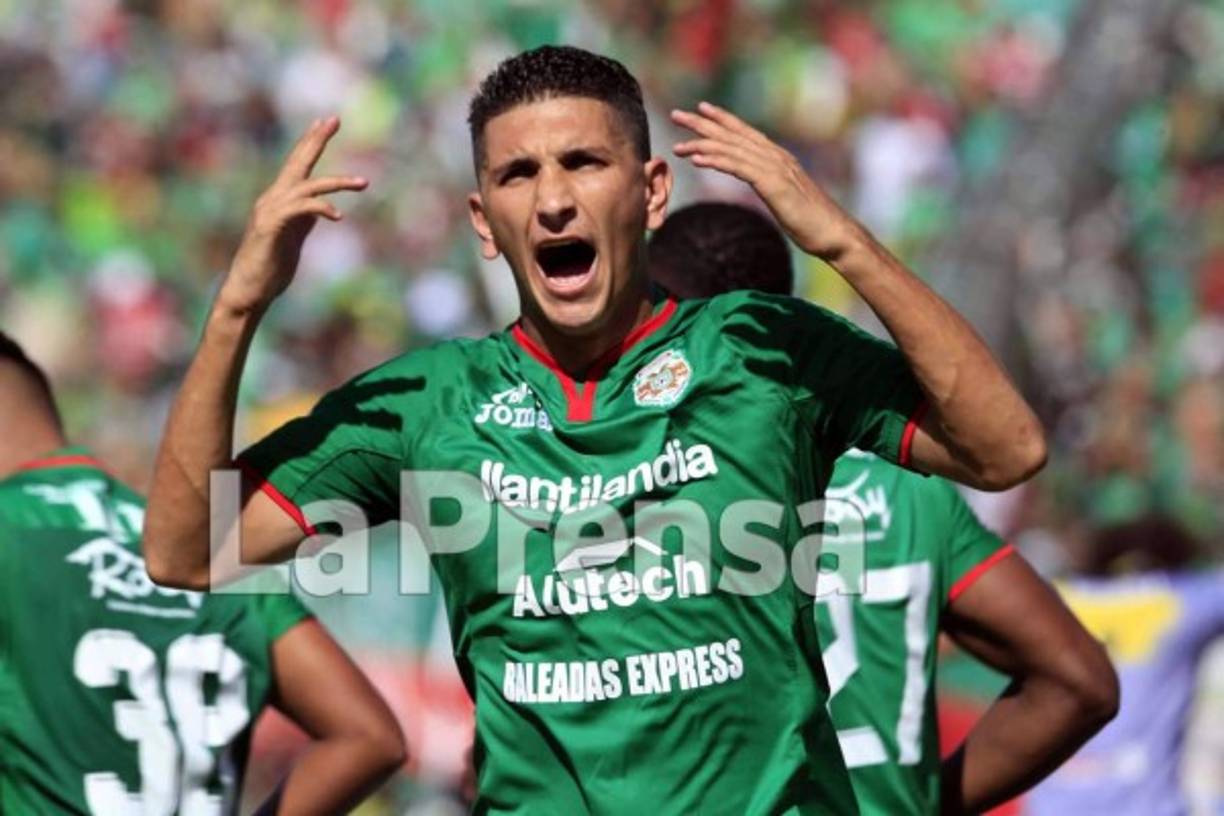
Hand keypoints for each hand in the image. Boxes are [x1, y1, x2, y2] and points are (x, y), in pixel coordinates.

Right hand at [220, 117, 368, 313]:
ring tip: (363, 183)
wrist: (249, 290)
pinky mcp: (271, 226)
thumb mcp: (294, 238)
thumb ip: (304, 220)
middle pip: (297, 162)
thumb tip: (322, 208)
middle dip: (316, 139)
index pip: (297, 164)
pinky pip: (300, 209)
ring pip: (307, 185)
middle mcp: (272, 198)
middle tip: (334, 119)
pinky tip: (338, 216)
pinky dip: (321, 208)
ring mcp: (270, 210)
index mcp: (279, 199)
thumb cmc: (271, 267)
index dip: (311, 142)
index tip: (327, 122)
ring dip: (337, 183)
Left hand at [671, 102, 860, 259]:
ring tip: (678, 143)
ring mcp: (775, 168)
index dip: (722, 119)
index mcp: (778, 158)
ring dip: (702, 143)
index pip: (745, 133)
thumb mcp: (787, 198)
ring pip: (731, 149)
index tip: (700, 110)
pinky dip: (716, 161)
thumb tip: (764, 186)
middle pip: (733, 135)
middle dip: (703, 123)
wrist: (833, 233)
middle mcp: (776, 157)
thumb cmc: (812, 221)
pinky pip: (738, 168)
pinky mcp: (773, 184)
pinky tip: (697, 160)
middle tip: (677, 115)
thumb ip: (773, 186)